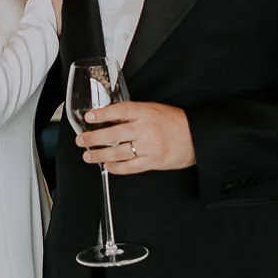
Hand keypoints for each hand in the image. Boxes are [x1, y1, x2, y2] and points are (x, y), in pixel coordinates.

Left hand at [76, 101, 194, 173]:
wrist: (196, 137)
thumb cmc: (176, 122)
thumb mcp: (154, 109)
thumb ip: (134, 114)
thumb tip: (111, 118)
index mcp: (146, 112)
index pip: (119, 111)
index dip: (102, 114)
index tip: (89, 117)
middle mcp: (146, 129)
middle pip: (113, 134)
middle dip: (94, 138)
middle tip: (82, 140)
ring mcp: (149, 147)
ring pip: (118, 153)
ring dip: (100, 155)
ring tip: (89, 155)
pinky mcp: (152, 162)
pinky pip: (129, 167)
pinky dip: (116, 168)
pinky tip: (107, 166)